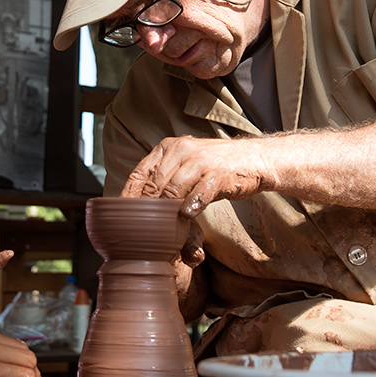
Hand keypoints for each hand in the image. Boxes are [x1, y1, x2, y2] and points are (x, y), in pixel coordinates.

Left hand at [122, 135, 269, 216]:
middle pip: (154, 184)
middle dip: (145, 208)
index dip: (128, 195)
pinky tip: (187, 216)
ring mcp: (200, 161)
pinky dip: (191, 206)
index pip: (139, 172)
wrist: (253, 158)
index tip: (121, 215)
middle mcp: (181, 150)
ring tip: (161, 229)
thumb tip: (139, 201)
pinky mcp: (218, 174)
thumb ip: (165, 176)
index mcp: (168, 147)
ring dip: (166, 211)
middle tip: (140, 229)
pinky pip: (200, 193)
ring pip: (173, 189)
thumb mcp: (186, 162)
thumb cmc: (215, 166)